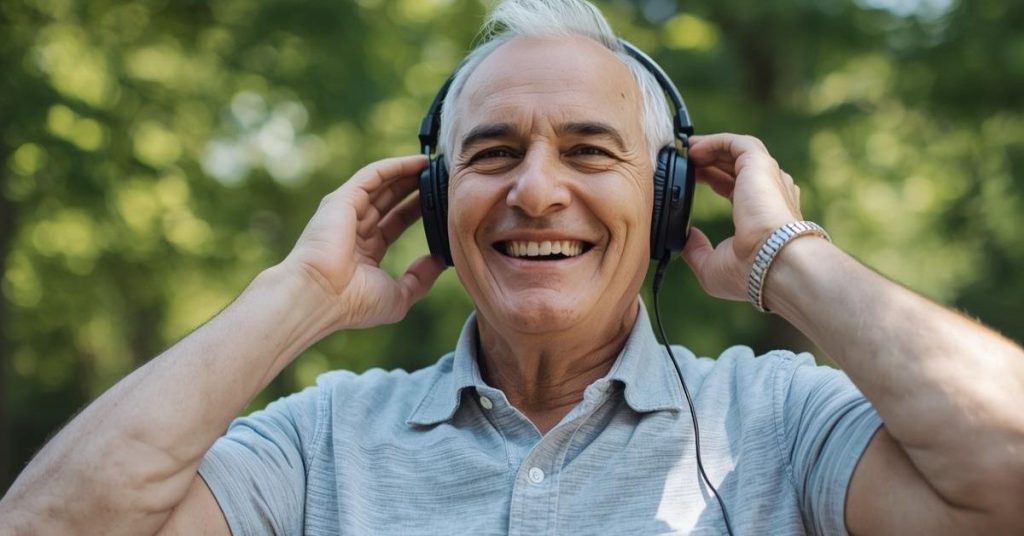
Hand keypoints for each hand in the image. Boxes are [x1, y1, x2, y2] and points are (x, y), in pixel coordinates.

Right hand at [280, 155, 444, 329]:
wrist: (320, 296)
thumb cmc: (354, 303)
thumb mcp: (398, 296)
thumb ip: (420, 279)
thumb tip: (438, 261)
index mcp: (364, 252)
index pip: (394, 224)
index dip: (416, 210)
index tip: (439, 202)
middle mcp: (353, 229)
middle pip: (389, 200)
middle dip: (413, 188)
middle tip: (440, 177)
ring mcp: (346, 212)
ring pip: (382, 184)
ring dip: (408, 173)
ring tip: (435, 164)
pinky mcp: (342, 199)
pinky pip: (372, 175)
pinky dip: (396, 166)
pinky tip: (418, 161)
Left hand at [681, 133, 803, 300]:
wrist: (772, 262)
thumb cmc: (750, 272)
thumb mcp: (712, 267)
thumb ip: (698, 251)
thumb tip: (687, 238)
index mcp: (760, 214)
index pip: (734, 188)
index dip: (711, 180)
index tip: (690, 178)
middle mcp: (768, 192)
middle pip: (734, 167)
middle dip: (708, 161)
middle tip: (682, 159)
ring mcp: (767, 178)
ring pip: (737, 152)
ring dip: (710, 148)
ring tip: (685, 149)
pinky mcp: (759, 165)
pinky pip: (736, 143)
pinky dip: (714, 141)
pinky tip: (694, 149)